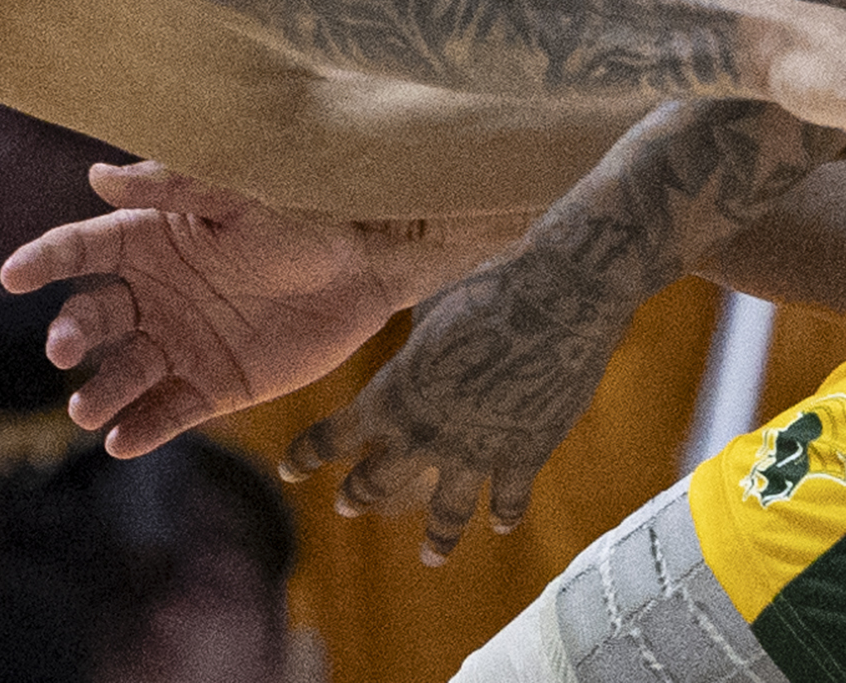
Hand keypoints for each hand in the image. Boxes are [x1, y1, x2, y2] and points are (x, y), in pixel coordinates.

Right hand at [1, 162, 502, 457]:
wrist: (369, 262)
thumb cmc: (302, 210)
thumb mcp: (237, 192)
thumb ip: (170, 187)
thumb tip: (97, 175)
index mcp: (151, 239)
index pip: (82, 249)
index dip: (44, 261)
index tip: (11, 276)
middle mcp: (155, 295)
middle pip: (94, 318)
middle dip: (71, 335)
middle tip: (64, 351)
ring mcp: (181, 344)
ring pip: (123, 374)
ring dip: (99, 393)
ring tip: (88, 409)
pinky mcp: (214, 386)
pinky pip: (167, 413)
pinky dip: (142, 429)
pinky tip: (123, 441)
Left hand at [280, 254, 622, 564]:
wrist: (555, 296)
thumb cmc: (486, 286)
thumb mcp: (431, 309)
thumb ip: (415, 341)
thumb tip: (405, 330)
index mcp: (395, 393)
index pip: (335, 436)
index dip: (308, 455)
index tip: (289, 471)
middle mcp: (426, 432)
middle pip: (380, 480)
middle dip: (360, 494)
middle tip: (346, 506)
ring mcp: (476, 450)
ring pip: (447, 513)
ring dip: (437, 538)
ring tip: (430, 558)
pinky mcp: (524, 454)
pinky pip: (509, 498)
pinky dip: (504, 514)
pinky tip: (500, 526)